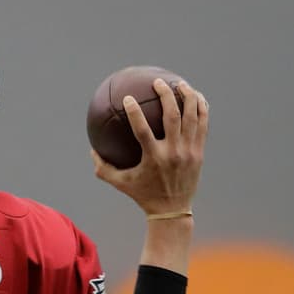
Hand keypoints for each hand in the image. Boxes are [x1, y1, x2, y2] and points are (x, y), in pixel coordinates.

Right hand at [92, 78, 207, 217]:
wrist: (172, 210)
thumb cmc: (143, 195)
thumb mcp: (120, 184)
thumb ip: (103, 168)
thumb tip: (91, 150)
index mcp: (153, 158)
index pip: (142, 130)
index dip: (134, 113)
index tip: (128, 98)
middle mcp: (172, 152)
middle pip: (172, 116)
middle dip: (166, 95)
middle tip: (158, 82)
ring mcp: (188, 151)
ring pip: (191, 117)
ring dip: (187, 97)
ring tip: (181, 84)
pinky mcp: (199, 152)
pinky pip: (202, 124)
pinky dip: (200, 109)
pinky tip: (196, 97)